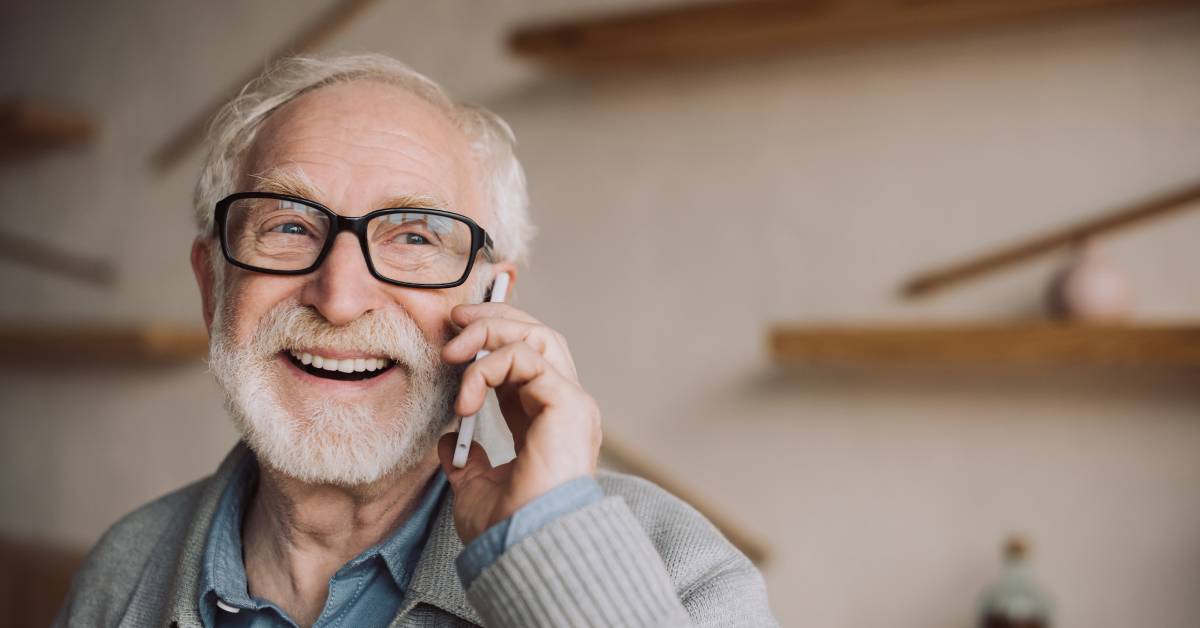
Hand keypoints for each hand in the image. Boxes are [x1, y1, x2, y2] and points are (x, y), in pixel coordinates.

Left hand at [437, 302, 601, 544]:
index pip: (524, 358)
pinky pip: (526, 358)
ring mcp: (570, 401)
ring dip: (490, 333)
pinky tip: (467, 399)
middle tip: (455, 321)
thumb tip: (447, 442)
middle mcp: (563, 404)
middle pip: (537, 335)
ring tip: (454, 352)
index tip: (454, 339)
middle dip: (494, 319)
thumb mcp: (476, 487)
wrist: (525, 548)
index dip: (491, 340)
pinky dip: (489, 368)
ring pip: (536, 336)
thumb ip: (467, 460)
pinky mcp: (568, 402)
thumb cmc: (508, 527)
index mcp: (545, 420)